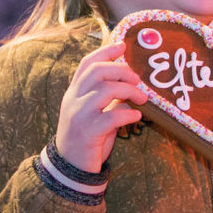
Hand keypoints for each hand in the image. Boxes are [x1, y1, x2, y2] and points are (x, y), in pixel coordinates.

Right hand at [54, 42, 145, 172]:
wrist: (70, 166)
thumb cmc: (87, 137)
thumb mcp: (95, 113)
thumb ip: (108, 98)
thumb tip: (132, 86)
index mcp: (74, 92)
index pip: (87, 64)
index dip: (105, 52)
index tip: (122, 45)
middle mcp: (74, 99)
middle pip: (98, 71)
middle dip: (122, 70)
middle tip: (138, 79)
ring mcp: (80, 115)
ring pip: (106, 90)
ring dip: (129, 91)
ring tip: (142, 99)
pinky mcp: (89, 131)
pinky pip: (112, 116)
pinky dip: (129, 114)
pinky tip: (136, 116)